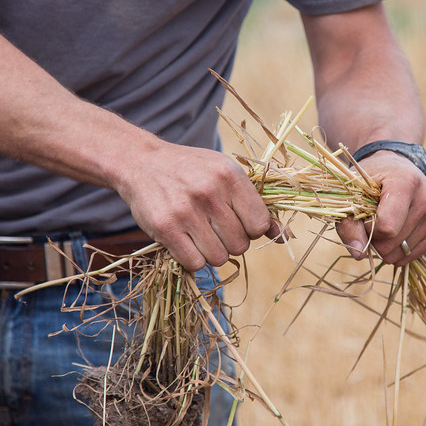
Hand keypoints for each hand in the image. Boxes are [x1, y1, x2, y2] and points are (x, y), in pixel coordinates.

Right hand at [116, 141, 277, 271]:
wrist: (141, 162)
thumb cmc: (192, 171)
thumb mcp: (226, 176)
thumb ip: (255, 205)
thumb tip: (284, 236)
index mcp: (230, 176)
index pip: (260, 224)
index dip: (251, 229)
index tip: (237, 222)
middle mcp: (210, 192)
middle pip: (240, 245)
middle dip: (230, 242)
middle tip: (215, 228)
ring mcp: (186, 210)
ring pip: (219, 258)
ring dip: (212, 253)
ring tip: (200, 235)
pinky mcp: (164, 227)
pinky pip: (194, 263)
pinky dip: (192, 258)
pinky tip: (185, 241)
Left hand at [336, 151, 425, 265]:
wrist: (395, 170)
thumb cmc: (370, 181)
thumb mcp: (352, 195)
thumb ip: (349, 224)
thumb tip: (358, 254)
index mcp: (406, 181)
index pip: (387, 226)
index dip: (367, 228)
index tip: (363, 215)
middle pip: (393, 241)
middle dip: (375, 239)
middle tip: (372, 221)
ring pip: (403, 251)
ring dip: (386, 246)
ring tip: (384, 224)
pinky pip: (415, 254)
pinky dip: (400, 251)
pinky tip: (395, 235)